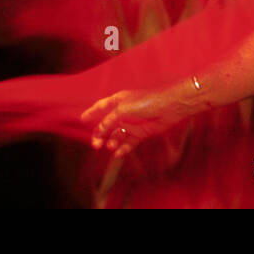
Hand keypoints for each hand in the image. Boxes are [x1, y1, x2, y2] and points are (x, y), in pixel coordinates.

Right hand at [79, 81, 200, 160]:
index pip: (101, 106)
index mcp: (119, 100)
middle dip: (100, 134)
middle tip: (95, 144)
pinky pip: (129, 142)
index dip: (92, 112)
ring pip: (118, 135)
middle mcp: (125, 111)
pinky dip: (123, 148)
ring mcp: (134, 122)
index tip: (82, 119)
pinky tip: (118, 153)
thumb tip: (98, 132)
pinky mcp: (142, 132)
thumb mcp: (123, 109)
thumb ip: (108, 121)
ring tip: (110, 147)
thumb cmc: (148, 101)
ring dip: (112, 142)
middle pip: (108, 124)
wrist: (171, 106)